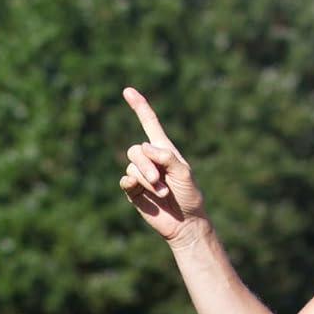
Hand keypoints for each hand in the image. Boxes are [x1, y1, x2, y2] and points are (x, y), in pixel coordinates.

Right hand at [120, 87, 206, 241]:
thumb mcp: (184, 173)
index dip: (139, 107)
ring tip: (161, 192)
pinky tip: (140, 191)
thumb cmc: (189, 196)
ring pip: (131, 166)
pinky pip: (125, 180)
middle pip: (136, 149)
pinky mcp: (134, 191)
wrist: (185, 223)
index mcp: (164, 150)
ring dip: (146, 179)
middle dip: (146, 165)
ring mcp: (141, 175)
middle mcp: (150, 160)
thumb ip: (166, 157)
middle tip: (159, 181)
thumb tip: (145, 148)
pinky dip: (132, 184)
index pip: (149, 123)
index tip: (128, 91)